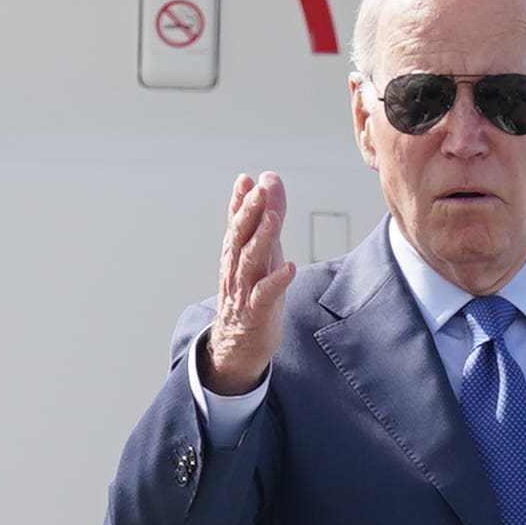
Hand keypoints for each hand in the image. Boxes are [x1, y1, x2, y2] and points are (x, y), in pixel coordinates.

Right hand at [201, 173, 293, 393]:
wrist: (237, 345)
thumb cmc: (252, 293)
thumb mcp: (263, 251)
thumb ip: (267, 216)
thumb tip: (270, 179)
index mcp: (236, 253)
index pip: (236, 222)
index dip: (240, 201)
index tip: (247, 179)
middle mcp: (237, 268)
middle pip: (241, 236)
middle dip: (249, 212)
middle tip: (258, 190)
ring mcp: (244, 290)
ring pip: (250, 261)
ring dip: (262, 238)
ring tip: (273, 219)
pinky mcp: (256, 312)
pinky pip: (265, 295)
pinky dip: (276, 281)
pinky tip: (289, 268)